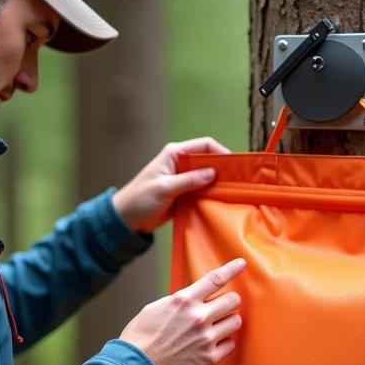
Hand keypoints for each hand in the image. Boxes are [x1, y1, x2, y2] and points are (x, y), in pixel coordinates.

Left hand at [113, 137, 229, 233]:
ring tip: (232, 192)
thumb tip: (212, 173)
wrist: (126, 219)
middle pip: (209, 160)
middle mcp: (181, 163)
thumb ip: (188, 180)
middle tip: (238, 181)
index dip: (221, 152)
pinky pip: (203, 190)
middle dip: (223, 169)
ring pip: (208, 176)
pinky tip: (220, 201)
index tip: (233, 166)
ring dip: (218, 183)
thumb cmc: (139, 199)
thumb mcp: (164, 189)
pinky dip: (211, 195)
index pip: (204, 145)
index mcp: (175, 154)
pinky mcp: (185, 192)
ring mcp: (184, 178)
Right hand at [120, 258, 245, 364]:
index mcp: (183, 301)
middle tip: (221, 309)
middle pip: (233, 300)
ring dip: (228, 323)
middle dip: (229, 302)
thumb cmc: (141, 339)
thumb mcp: (154, 309)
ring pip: (235, 321)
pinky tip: (211, 346)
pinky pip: (231, 344)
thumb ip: (178, 302)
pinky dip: (224, 344)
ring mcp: (206, 338)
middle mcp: (198, 317)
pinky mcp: (210, 358)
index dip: (232, 269)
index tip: (241, 263)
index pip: (215, 279)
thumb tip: (192, 298)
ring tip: (215, 329)